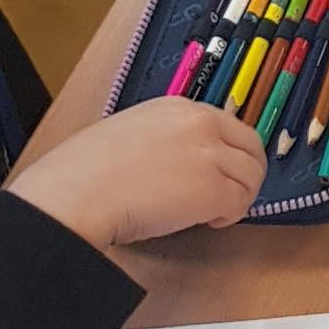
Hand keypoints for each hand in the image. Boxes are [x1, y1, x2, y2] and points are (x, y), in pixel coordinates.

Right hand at [7, 94, 265, 252]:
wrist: (76, 194)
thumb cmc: (84, 172)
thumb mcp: (128, 133)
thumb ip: (162, 140)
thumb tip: (175, 162)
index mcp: (177, 107)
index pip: (227, 125)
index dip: (227, 152)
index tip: (220, 170)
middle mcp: (200, 123)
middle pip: (252, 146)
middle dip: (245, 173)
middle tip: (229, 195)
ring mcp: (210, 155)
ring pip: (252, 176)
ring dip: (238, 196)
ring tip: (210, 212)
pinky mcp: (213, 189)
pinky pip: (241, 203)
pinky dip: (230, 216)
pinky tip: (206, 221)